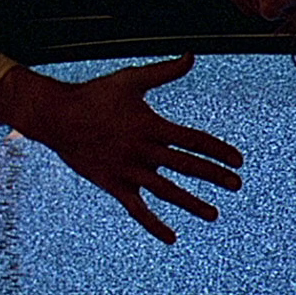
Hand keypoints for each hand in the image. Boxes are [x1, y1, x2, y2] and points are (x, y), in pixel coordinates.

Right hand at [0, 55, 243, 243]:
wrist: (57, 117)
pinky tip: (172, 238)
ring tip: (214, 215)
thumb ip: (164, 71)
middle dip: (214, 176)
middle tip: (237, 185)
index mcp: (151, 126)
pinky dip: (154, 225)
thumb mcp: (130, 79)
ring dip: (191, 203)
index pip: (193, 139)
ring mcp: (128, 171)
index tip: (238, 160)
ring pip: (166, 192)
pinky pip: (137, 210)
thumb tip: (192, 55)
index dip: (217, 150)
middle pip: (186, 166)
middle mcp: (143, 150)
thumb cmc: (95, 95)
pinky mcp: (114, 185)